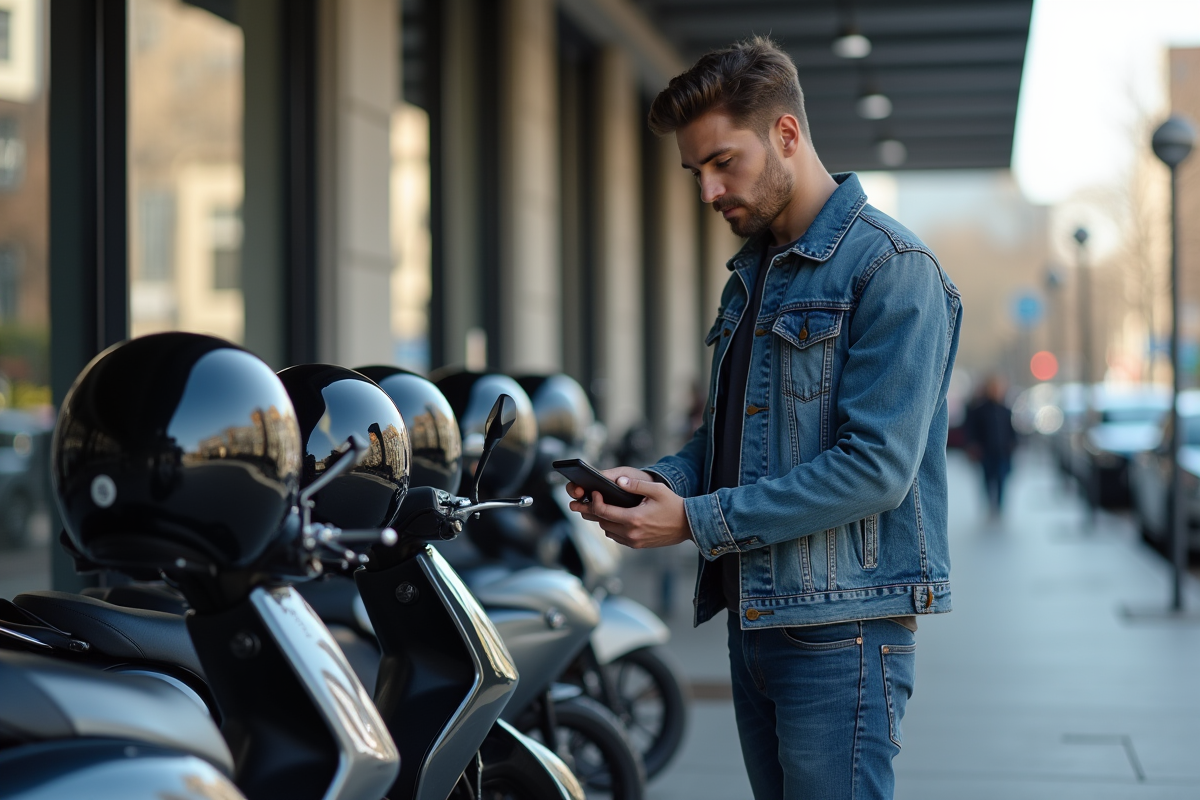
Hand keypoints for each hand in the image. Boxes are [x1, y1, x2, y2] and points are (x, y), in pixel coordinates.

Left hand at [566, 467, 691, 548]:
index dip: (595, 501)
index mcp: (634, 519)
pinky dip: (613, 528)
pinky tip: (617, 517)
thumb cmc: (673, 505)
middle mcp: (631, 533)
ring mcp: (634, 541)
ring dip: (604, 520)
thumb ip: (636, 485)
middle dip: (596, 510)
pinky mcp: (637, 545)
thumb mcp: (657, 490)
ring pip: (608, 531)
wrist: (688, 525)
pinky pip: (617, 537)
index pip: (604, 511)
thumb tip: (618, 480)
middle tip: (592, 498)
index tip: (594, 492)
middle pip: (602, 522)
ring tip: (605, 507)